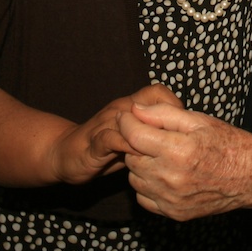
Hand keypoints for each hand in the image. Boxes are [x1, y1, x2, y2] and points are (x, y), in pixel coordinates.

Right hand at [49, 84, 183, 183]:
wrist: (65, 154)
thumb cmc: (106, 147)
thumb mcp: (133, 139)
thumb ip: (154, 134)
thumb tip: (184, 136)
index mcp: (130, 106)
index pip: (157, 92)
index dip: (174, 104)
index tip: (186, 125)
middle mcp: (120, 110)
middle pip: (148, 101)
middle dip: (167, 118)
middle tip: (180, 138)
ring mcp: (106, 124)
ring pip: (132, 119)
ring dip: (150, 132)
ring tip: (166, 148)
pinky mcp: (94, 143)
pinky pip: (112, 139)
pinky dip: (127, 147)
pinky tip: (140, 158)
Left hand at [105, 103, 251, 220]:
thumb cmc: (228, 143)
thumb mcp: (198, 120)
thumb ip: (163, 113)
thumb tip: (135, 109)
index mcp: (179, 150)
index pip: (134, 136)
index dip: (126, 122)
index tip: (127, 115)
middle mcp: (172, 178)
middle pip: (131, 157)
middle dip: (135, 143)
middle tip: (152, 135)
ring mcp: (171, 199)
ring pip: (135, 178)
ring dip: (141, 164)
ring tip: (161, 155)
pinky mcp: (174, 213)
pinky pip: (144, 198)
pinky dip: (148, 185)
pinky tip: (164, 174)